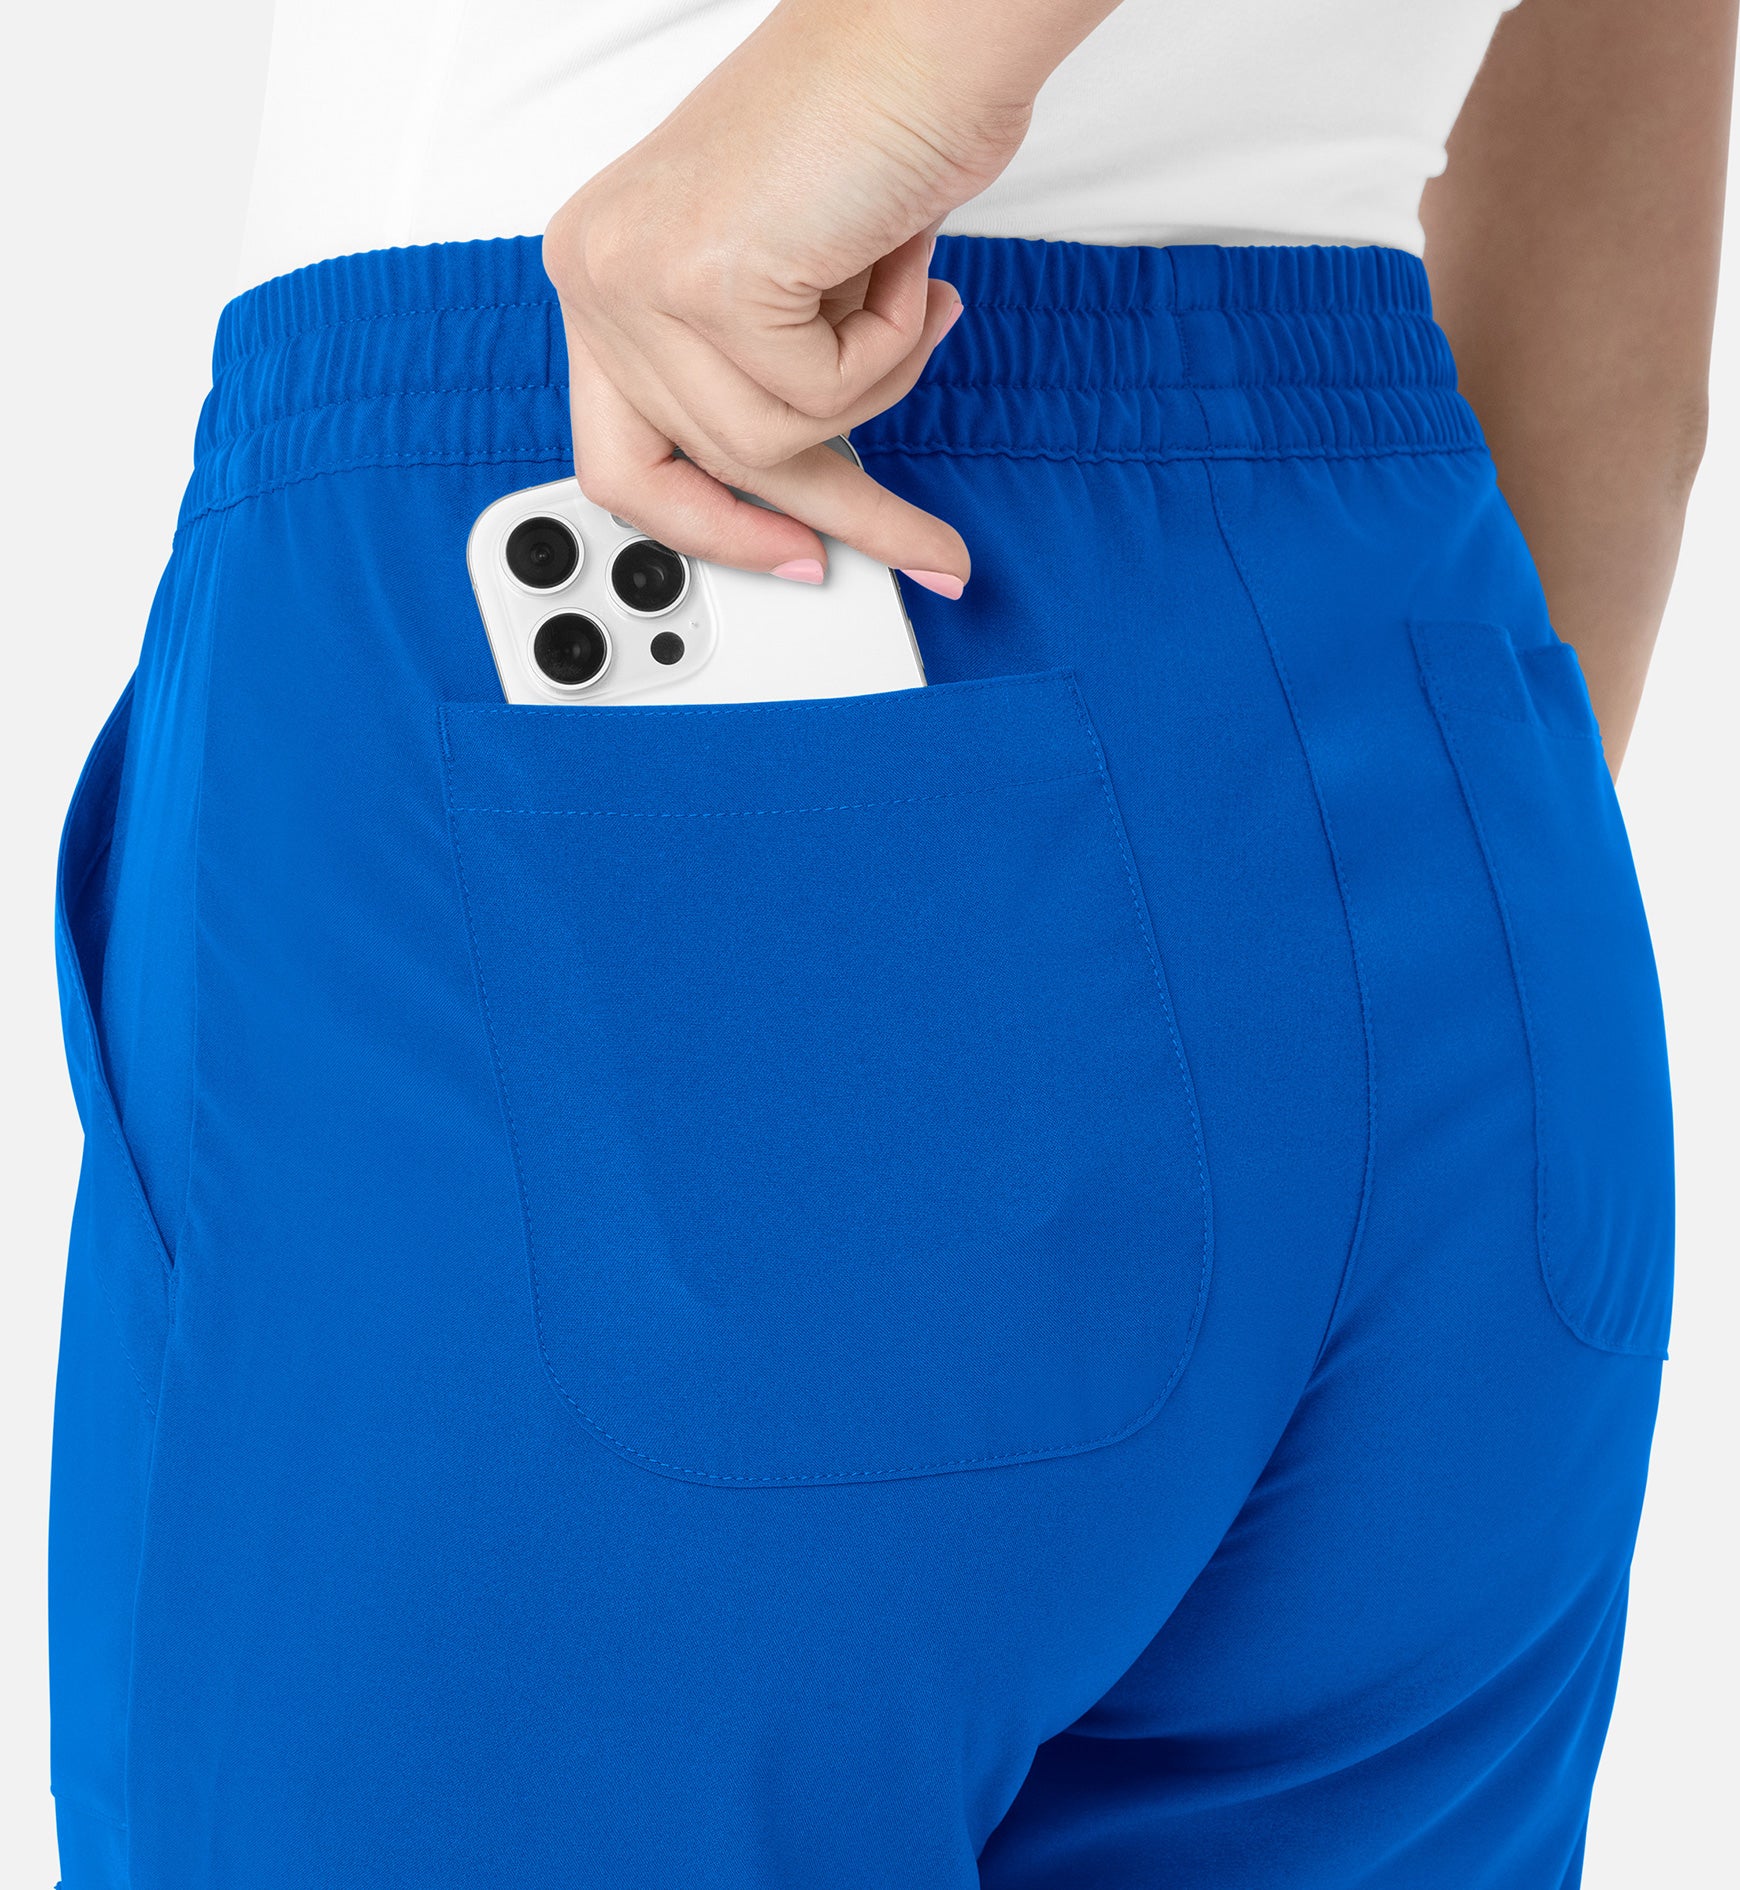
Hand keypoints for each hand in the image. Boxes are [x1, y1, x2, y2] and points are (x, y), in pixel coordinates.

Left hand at [543, 1, 1044, 592]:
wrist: (929, 31)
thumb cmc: (871, 131)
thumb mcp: (782, 290)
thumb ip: (750, 380)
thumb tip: (789, 506)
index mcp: (601, 273)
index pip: (620, 460)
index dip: (709, 528)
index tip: (790, 554)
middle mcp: (598, 272)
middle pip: (695, 469)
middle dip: (829, 508)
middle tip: (920, 546)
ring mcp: (638, 275)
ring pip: (767, 440)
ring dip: (874, 388)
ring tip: (913, 304)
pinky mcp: (706, 278)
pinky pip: (821, 394)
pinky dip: (892, 344)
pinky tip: (909, 268)